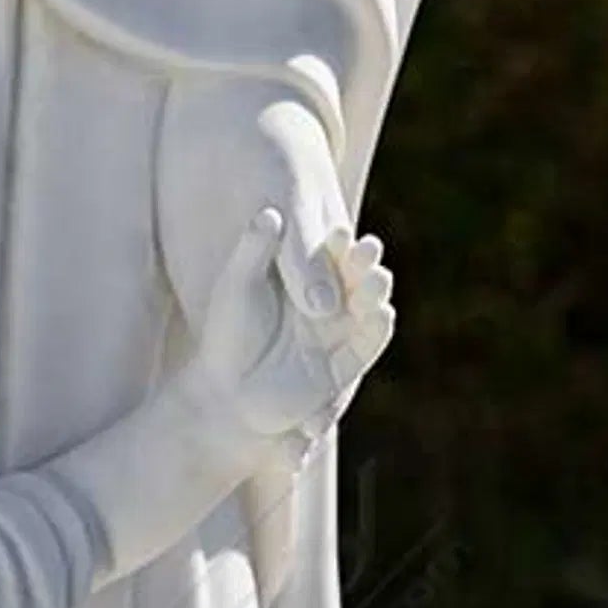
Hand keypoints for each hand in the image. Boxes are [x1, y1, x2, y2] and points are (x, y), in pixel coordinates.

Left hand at [188, 208, 394, 453]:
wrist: (224, 393)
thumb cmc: (227, 334)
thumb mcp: (238, 286)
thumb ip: (254, 251)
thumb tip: (269, 214)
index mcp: (306, 275)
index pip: (329, 250)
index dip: (336, 241)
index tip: (337, 232)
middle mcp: (328, 301)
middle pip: (355, 274)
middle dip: (364, 262)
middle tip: (368, 249)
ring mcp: (337, 333)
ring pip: (367, 305)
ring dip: (375, 292)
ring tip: (377, 280)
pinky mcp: (341, 367)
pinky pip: (367, 344)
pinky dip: (378, 329)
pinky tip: (383, 314)